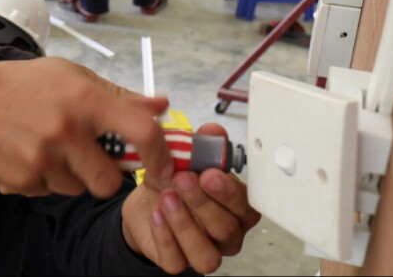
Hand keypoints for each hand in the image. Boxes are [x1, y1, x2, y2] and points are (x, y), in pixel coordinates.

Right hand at [0, 57, 173, 198]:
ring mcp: (42, 160)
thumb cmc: (22, 85)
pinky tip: (27, 154)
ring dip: (70, 175)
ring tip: (48, 148)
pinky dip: (44, 179)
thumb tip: (162, 106)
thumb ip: (119, 96)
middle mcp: (66, 131)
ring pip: (77, 189)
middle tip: (89, 158)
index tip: (162, 165)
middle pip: (109, 182)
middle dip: (105, 176)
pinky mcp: (22, 180)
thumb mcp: (71, 77)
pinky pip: (49, 192)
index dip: (160, 155)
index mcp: (84, 100)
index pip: (142, 133)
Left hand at [121, 124, 260, 274]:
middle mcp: (225, 234)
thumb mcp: (185, 158)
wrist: (146, 201)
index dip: (230, 192)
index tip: (210, 173)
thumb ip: (202, 145)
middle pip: (226, 228)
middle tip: (183, 178)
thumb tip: (213, 131)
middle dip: (203, 202)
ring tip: (168, 196)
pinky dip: (165, 237)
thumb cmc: (174, 181)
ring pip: (206, 254)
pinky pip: (176, 261)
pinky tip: (156, 214)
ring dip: (185, 224)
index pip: (246, 206)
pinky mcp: (176, 262)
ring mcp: (202, 251)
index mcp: (236, 208)